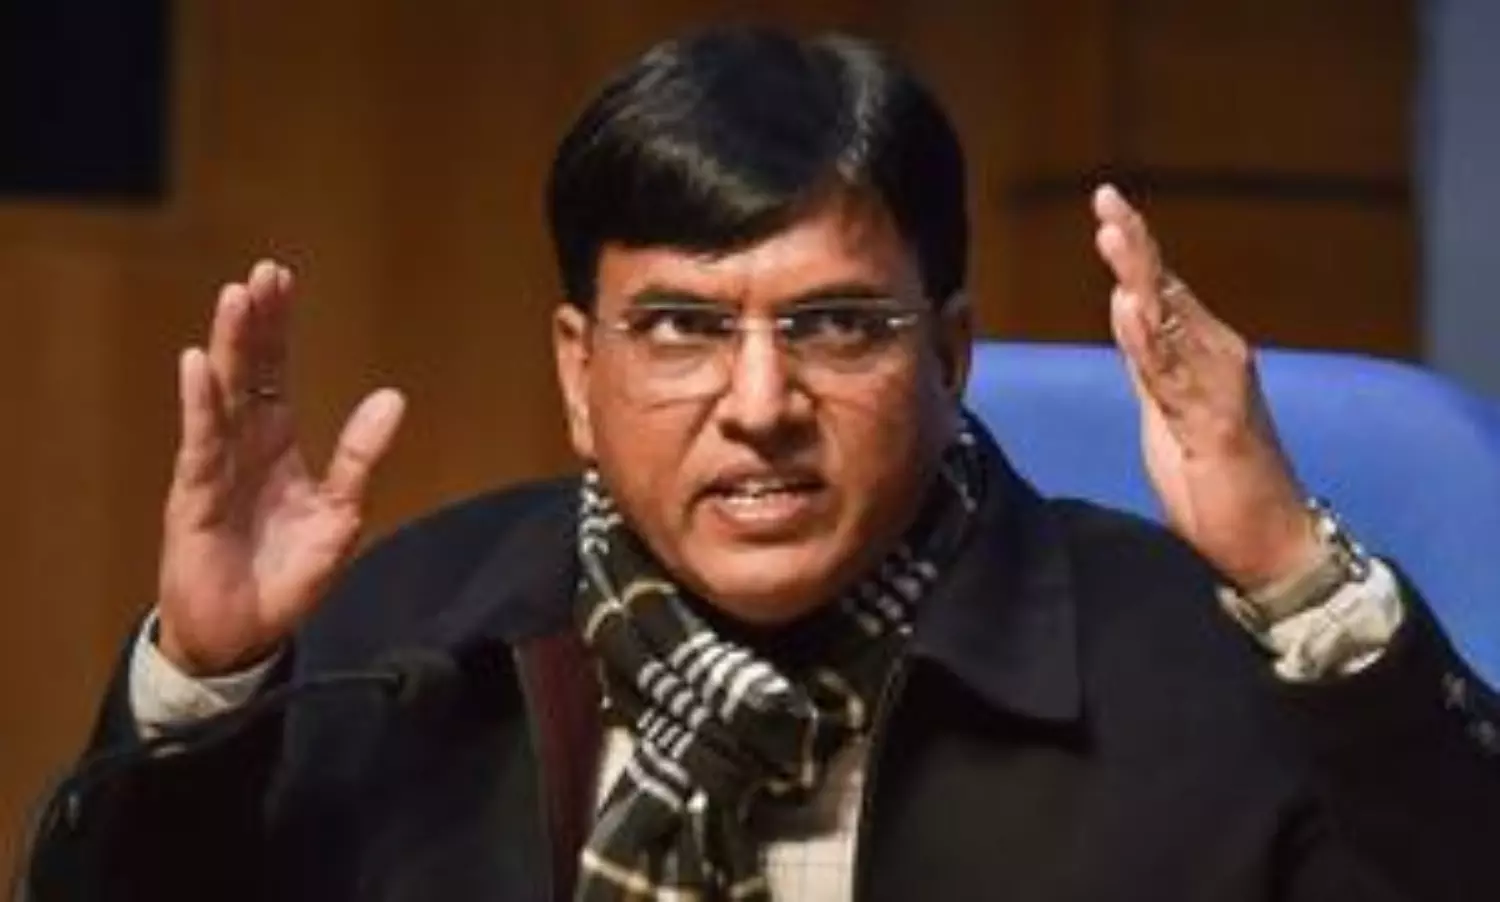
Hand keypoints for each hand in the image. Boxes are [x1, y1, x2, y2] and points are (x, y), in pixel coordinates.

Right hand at [157, 260, 405, 674]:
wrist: (242, 637)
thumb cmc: (287, 577)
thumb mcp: (340, 516)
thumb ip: (360, 458)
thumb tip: (393, 398)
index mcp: (279, 448)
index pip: (277, 375)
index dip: (280, 329)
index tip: (282, 279)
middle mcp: (243, 448)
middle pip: (250, 373)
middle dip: (256, 323)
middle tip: (263, 272)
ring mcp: (215, 469)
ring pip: (224, 396)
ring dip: (230, 347)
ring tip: (235, 298)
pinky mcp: (195, 498)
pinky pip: (200, 444)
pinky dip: (200, 405)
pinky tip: (199, 364)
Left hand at [1091, 185, 1318, 590]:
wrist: (1266, 543)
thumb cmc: (1215, 481)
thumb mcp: (1164, 410)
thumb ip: (1148, 359)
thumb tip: (1124, 303)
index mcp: (1200, 356)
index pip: (1160, 292)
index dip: (1134, 250)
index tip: (1108, 205)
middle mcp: (1216, 359)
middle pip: (1166, 292)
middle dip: (1136, 246)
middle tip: (1107, 198)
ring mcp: (1219, 389)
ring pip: (1172, 322)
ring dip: (1141, 277)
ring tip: (1115, 234)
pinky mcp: (1218, 424)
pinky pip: (1176, 376)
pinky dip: (1150, 341)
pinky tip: (1128, 308)